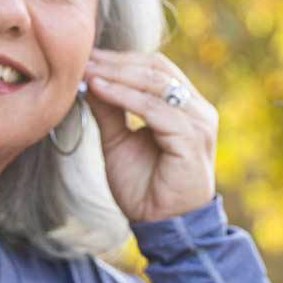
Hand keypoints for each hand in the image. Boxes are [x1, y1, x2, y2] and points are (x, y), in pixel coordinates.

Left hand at [80, 48, 216, 222]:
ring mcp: (199, 123)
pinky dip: (125, 96)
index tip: (85, 57)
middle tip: (83, 59)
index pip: (156, 68)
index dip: (121, 59)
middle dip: (116, 62)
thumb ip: (110, 110)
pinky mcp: (192, 139)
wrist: (162, 225)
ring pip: (156, 84)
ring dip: (117, 75)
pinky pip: (155, 109)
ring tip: (87, 71)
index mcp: (186, 106)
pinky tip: (100, 90)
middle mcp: (198, 110)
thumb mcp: (118, 141)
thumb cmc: (144, 187)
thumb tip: (89, 78)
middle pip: (157, 69)